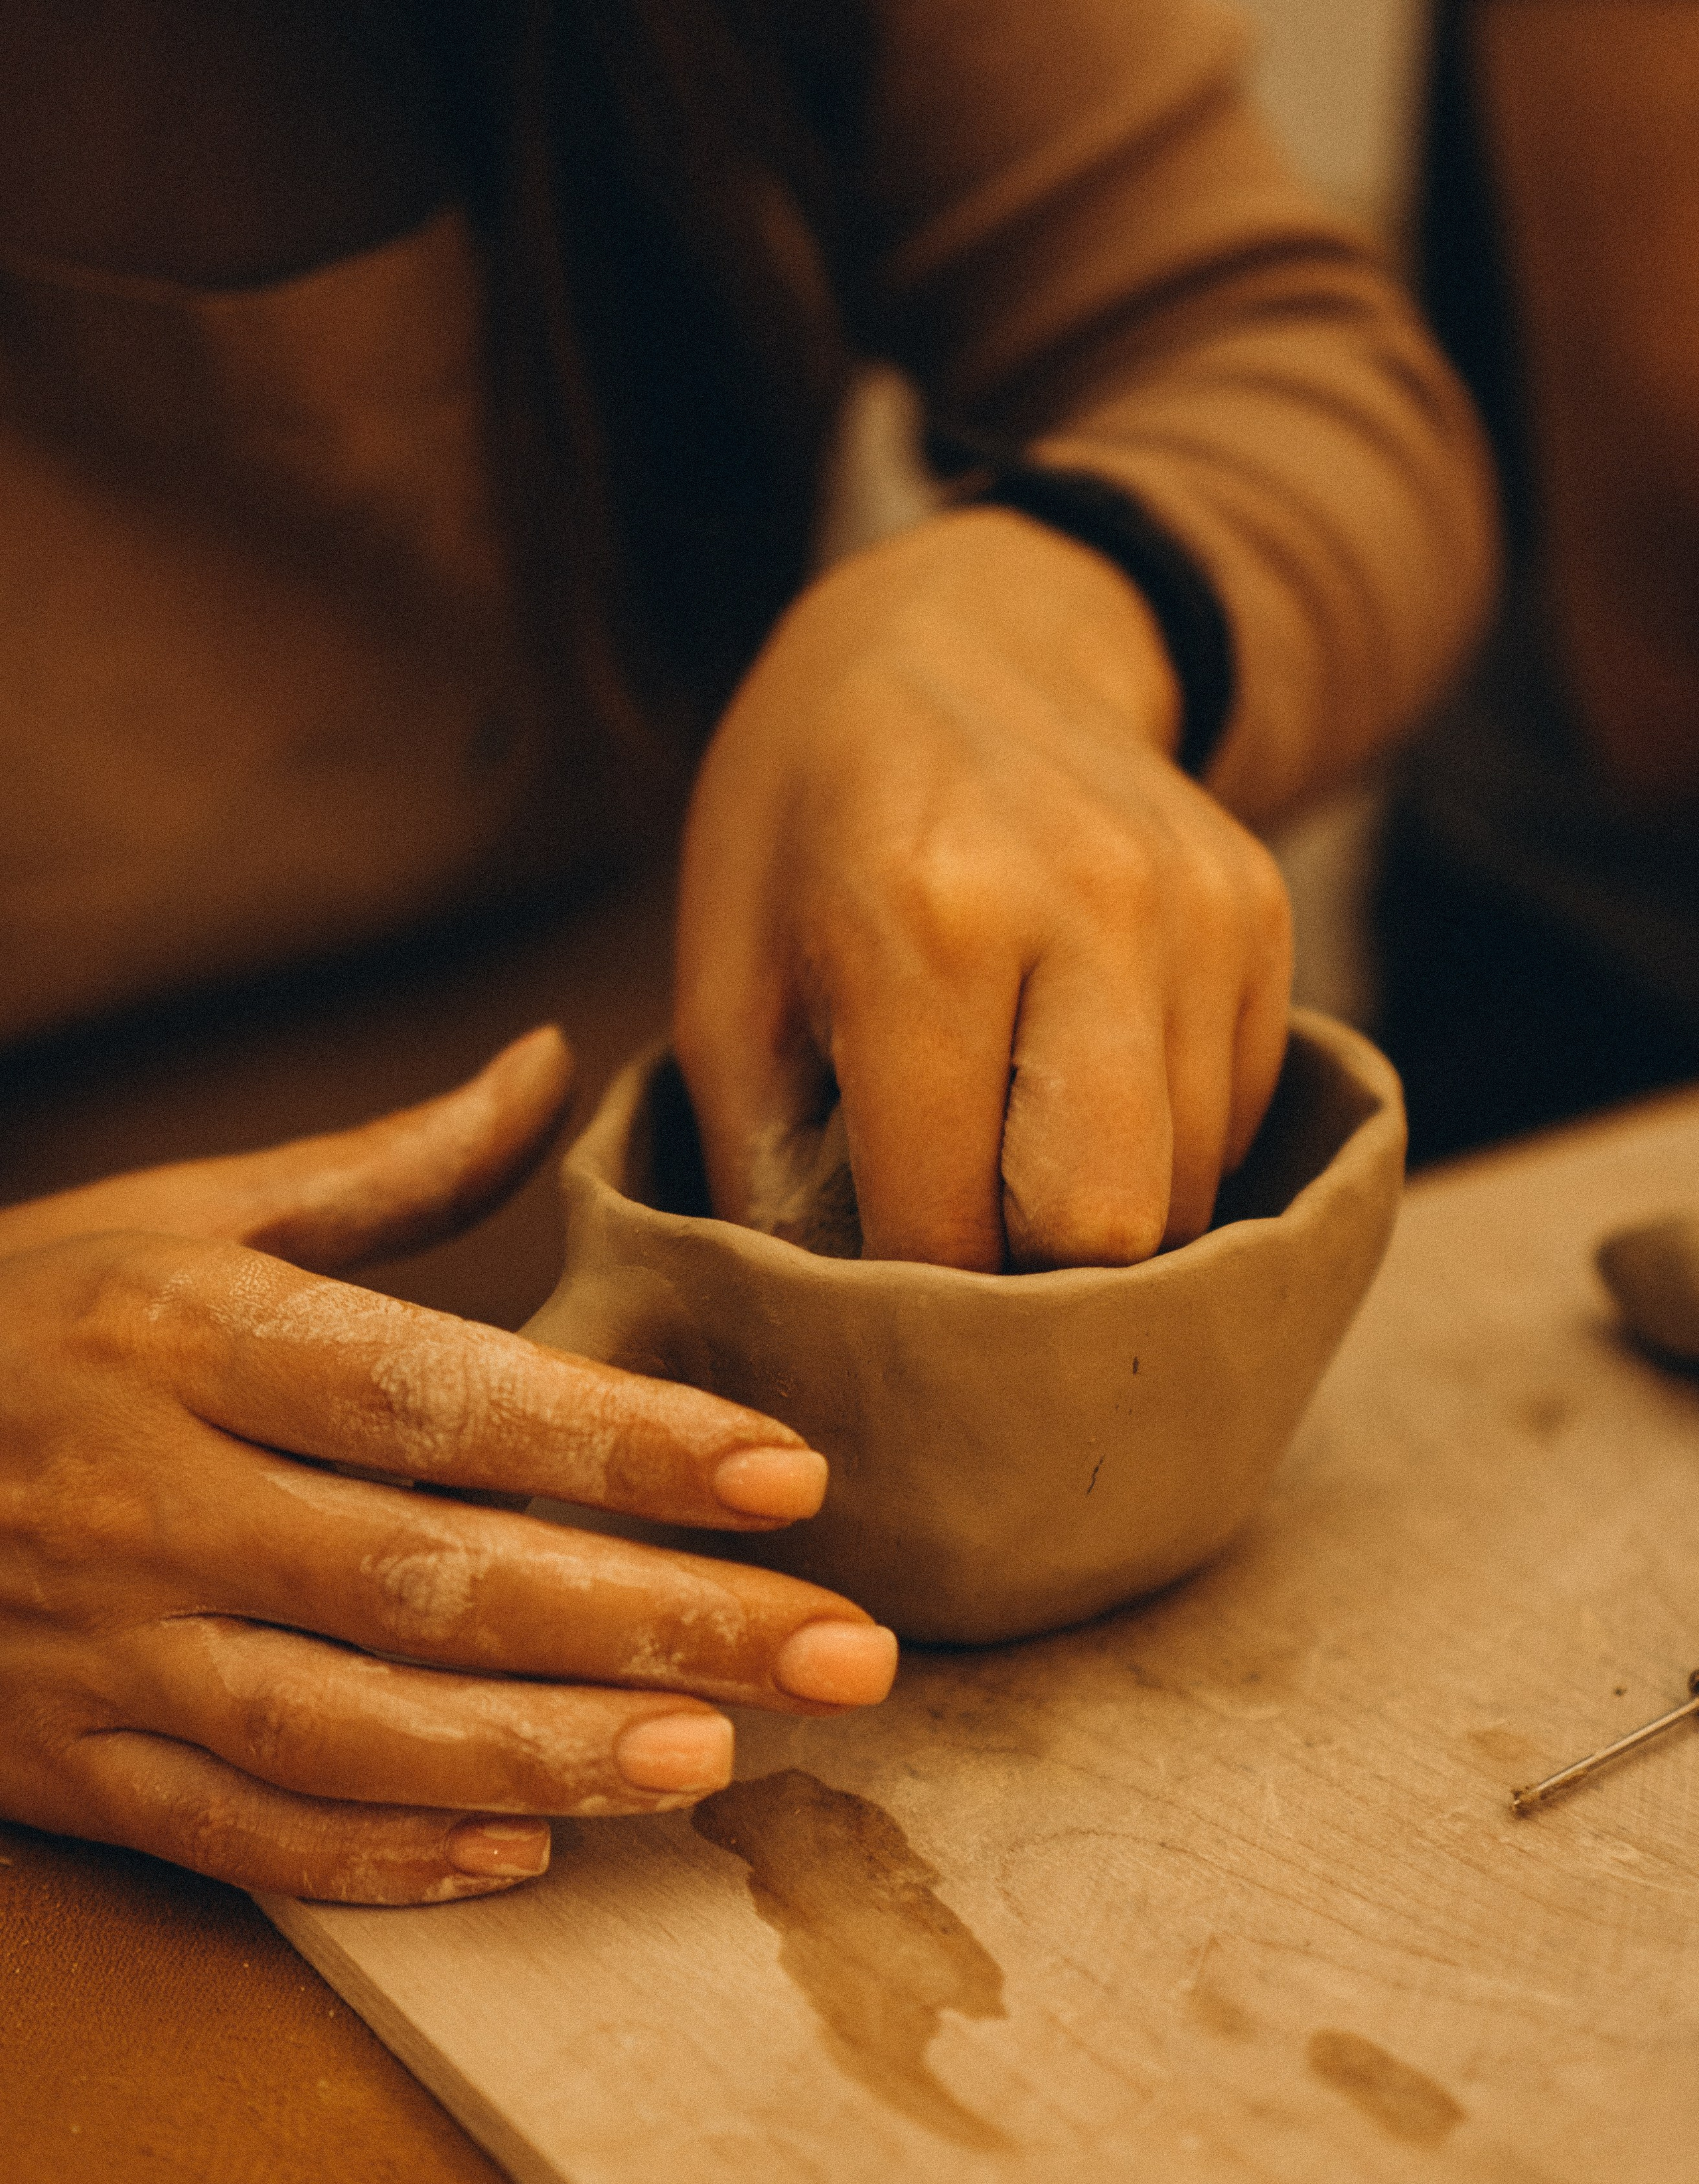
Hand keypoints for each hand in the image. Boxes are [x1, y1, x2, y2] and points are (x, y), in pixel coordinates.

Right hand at [0, 1031, 895, 1903]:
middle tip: (846, 1656)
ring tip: (717, 1761)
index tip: (792, 1471)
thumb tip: (553, 1062)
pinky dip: (383, 1860)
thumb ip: (385, 1167)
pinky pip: (239, 1836)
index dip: (621, 1439)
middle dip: (654, 1621)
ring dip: (544, 1754)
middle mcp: (150, 1497)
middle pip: (433, 1576)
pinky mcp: (70, 1766)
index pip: (438, 1394)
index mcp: (188, 1337)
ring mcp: (103, 1650)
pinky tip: (530, 1857)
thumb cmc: (26, 1321)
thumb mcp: (180, 1218)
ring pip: (350, 1729)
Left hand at [675, 508, 1291, 1269]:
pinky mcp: (1266, 918)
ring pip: (1187, 1194)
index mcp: (930, 921)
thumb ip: (767, 1168)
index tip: (869, 1328)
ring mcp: (1202, 911)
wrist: (969, 634)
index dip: (907, 1309)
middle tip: (956, 1294)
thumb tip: (828, 1343)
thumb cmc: (807, 818)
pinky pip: (1234, 1125)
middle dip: (1031, 1299)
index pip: (949, 1221)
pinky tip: (1073, 1110)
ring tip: (1006, 1190)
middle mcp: (1094, 909)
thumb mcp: (726, 979)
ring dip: (1095, 1236)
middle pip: (1111, 1229)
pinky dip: (1155, 1161)